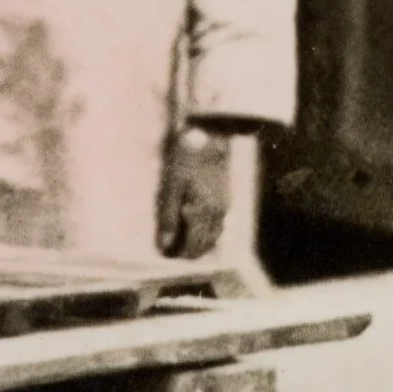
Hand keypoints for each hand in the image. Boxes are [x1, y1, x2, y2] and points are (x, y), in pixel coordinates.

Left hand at [158, 124, 235, 260]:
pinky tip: (201, 229)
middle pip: (206, 244)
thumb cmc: (187, 158)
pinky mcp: (227, 199)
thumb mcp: (171, 186)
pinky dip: (210, 234)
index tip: (168, 255)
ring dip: (202, 245)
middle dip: (191, 252)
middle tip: (175, 253)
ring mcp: (225, 207)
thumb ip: (168, 216)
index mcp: (203, 212)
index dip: (180, 254)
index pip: (193, 244)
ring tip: (187, 246)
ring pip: (215, 237)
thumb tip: (166, 243)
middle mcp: (217, 214)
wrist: (211, 136)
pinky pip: (220, 225)